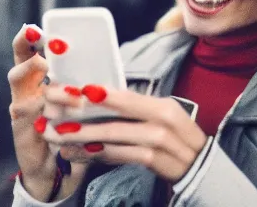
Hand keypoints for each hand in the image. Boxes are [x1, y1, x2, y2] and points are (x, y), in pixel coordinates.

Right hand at [8, 25, 86, 200]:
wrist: (57, 165)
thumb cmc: (71, 123)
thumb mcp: (79, 97)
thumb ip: (84, 79)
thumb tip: (108, 59)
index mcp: (40, 78)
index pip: (31, 53)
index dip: (29, 40)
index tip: (35, 28)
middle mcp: (27, 91)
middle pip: (20, 69)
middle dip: (28, 59)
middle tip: (44, 59)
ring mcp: (23, 112)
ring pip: (31, 97)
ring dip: (54, 93)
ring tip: (73, 94)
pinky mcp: (25, 133)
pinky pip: (33, 123)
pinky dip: (48, 119)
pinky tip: (61, 121)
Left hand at [43, 86, 207, 182]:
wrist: (201, 166)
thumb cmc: (177, 137)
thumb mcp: (163, 116)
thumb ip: (137, 109)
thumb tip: (101, 99)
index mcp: (163, 104)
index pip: (127, 96)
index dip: (100, 93)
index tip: (73, 89)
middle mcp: (162, 120)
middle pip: (118, 115)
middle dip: (84, 114)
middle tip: (55, 114)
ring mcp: (158, 142)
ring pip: (115, 137)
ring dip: (84, 137)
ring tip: (58, 136)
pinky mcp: (155, 162)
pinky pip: (120, 156)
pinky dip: (97, 155)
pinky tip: (78, 154)